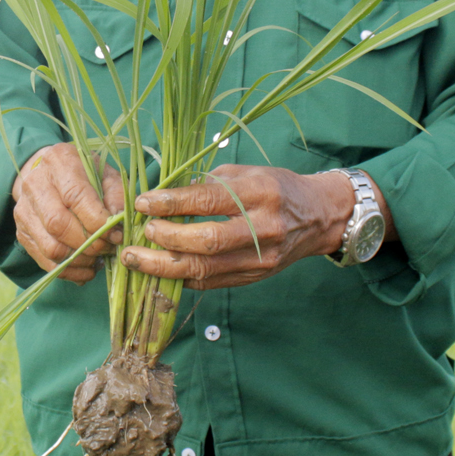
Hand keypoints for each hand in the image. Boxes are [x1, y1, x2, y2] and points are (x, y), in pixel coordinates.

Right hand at [10, 144, 125, 283]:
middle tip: (109, 249)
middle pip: (58, 224)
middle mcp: (35, 184)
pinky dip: (69, 271)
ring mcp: (24, 210)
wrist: (48, 174)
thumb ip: (117, 195)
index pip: (75, 197)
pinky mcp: (22, 232)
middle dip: (89, 244)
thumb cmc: (85, 174)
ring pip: (51, 247)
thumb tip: (119, 224)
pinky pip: (45, 260)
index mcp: (59, 162)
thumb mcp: (107, 174)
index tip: (116, 235)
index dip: (98, 222)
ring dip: (80, 260)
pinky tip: (86, 268)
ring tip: (98, 259)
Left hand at [122, 166, 389, 289]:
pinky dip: (182, 278)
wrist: (320, 217)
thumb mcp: (247, 173)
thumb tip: (162, 195)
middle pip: (206, 242)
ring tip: (135, 259)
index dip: (171, 203)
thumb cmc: (276, 187)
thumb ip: (207, 183)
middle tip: (139, 233)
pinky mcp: (257, 277)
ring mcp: (262, 258)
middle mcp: (264, 228)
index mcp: (260, 193)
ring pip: (206, 269)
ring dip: (164, 267)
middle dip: (165, 239)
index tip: (143, 202)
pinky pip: (212, 282)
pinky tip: (160, 271)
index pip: (208, 201)